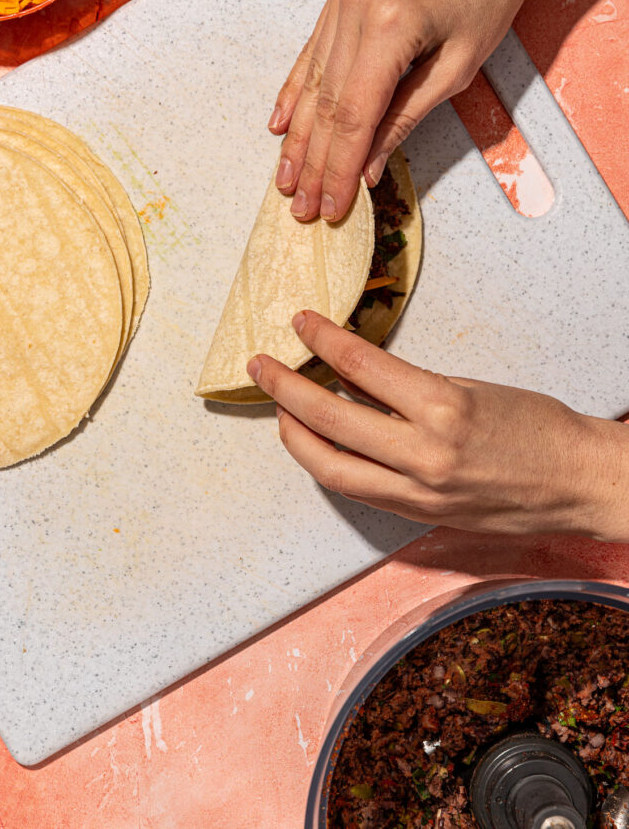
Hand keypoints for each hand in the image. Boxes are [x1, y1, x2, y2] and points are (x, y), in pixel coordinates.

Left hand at [246, 311, 628, 540]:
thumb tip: (352, 374)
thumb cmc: (535, 427)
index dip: (322, 339)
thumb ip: (407, 387)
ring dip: (295, 435)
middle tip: (261, 366)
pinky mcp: (416, 514)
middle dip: (285, 389)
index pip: (361, 366)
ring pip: (330, 468)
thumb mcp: (469, 387)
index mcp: (443, 408)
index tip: (301, 322)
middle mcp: (424, 454)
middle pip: (329, 421)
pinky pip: (356, 488)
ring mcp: (417, 491)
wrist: (575, 482)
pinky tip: (316, 442)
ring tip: (279, 409)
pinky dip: (328, 462)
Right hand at [269, 0, 596, 221]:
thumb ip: (404, 120)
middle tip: (302, 205)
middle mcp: (357, 4)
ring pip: (313, 82)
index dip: (339, 168)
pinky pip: (312, 52)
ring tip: (287, 179)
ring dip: (298, 138)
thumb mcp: (456, 69)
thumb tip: (366, 168)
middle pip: (326, 104)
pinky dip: (295, 92)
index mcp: (392, 23)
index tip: (331, 206)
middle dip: (314, 163)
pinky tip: (280, 126)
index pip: (354, 116)